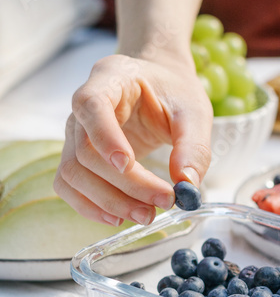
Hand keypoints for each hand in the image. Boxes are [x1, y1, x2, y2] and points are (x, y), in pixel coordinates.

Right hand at [54, 53, 211, 224]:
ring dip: (107, 201)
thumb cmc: (174, 92)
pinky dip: (89, 206)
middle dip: (124, 183)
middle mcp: (83, 106)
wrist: (160, 84)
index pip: (91, 105)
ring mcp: (75, 132)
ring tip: (146, 215)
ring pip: (73, 173)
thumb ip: (194, 146)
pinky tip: (118, 217)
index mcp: (110, 79)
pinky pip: (68, 184)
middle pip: (86, 150)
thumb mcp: (194, 111)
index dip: (105, 137)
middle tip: (163, 202)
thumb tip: (187, 185)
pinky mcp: (77, 155)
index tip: (129, 164)